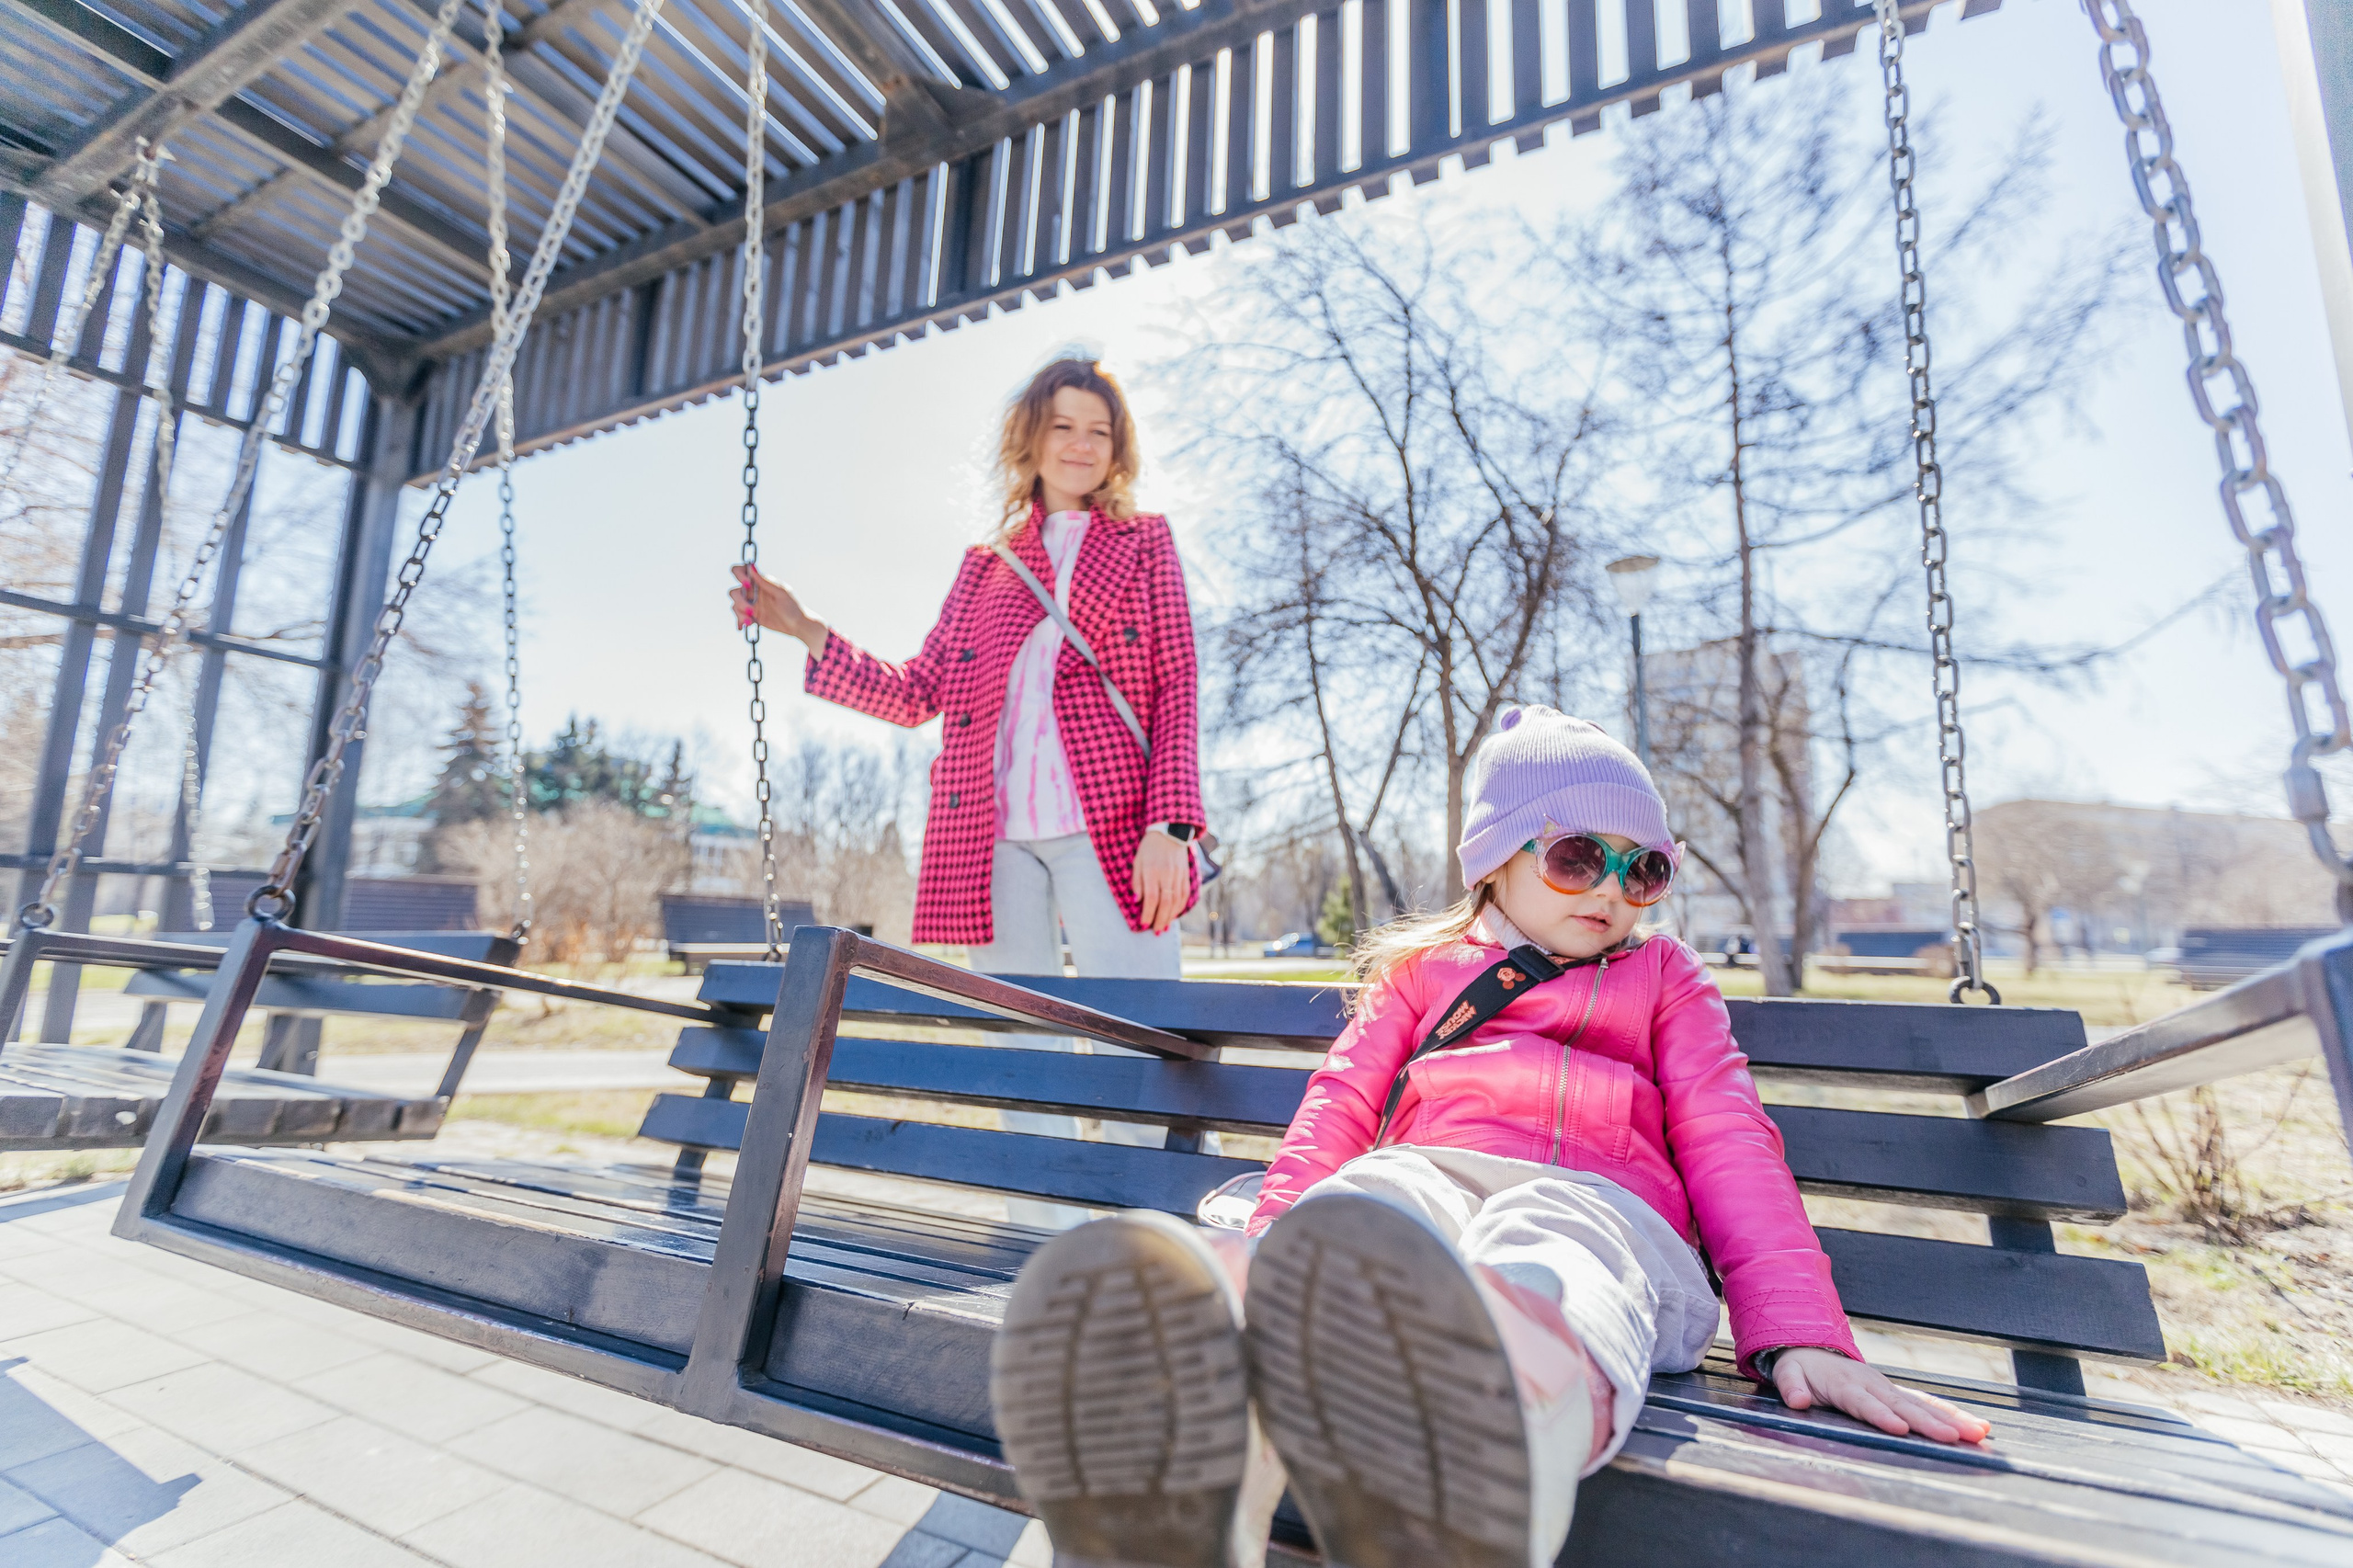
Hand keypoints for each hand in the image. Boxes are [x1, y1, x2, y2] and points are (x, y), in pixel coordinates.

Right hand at [729, 564, 826, 652]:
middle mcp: (753, 591)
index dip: (739, 575)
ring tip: (750, 621)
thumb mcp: (781, 592)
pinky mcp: (751, 616)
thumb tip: (751, 566)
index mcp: (760, 581)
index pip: (741, 571)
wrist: (797, 625)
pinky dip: (740, 620)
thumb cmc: (792, 606)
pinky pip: (739, 616)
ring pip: (735, 605)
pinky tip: (744, 626)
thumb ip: (765, 581)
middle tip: (751, 610)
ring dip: (740, 613)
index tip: (747, 585)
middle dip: (740, 601)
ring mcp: (751, 604)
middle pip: (735, 592)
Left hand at [1132, 829, 1191, 933]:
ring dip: (1171, 916)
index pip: (1151, 897)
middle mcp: (1167, 874)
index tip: (1143, 924)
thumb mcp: (1137, 862)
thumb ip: (1136, 882)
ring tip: (1165, 927)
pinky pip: (1185, 894)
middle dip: (1160, 919)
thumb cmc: (1149, 848)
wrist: (1170, 832)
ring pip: (1177, 901)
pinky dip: (1180, 907)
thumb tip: (1137, 901)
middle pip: (1166, 902)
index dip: (1148, 913)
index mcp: (1152, 871)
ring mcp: (1178, 875)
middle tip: (1156, 931)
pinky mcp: (1186, 875)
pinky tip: (1175, 914)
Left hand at [1771, 1348, 1991, 1444]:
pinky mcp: (1898, 1393)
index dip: (1881, 1415)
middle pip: (1903, 1406)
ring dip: (1950, 1420)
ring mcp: (1888, 1388)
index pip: (1864, 1403)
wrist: (1813, 1348)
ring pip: (1922, 1405)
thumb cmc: (1800, 1368)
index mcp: (1846, 1385)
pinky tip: (1976, 1426)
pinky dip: (1950, 1414)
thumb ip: (1791, 1387)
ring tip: (1978, 1433)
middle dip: (1928, 1422)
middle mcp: (1873, 1385)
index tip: (1900, 1428)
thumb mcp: (1788, 1374)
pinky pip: (1927, 1403)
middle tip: (1953, 1438)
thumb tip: (1798, 1401)